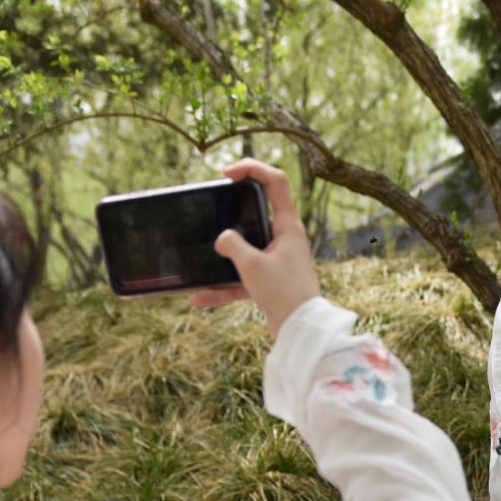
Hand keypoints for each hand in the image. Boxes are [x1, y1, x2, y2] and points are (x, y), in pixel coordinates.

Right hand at [187, 159, 318, 334]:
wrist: (301, 332)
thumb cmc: (284, 294)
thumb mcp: (252, 265)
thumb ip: (232, 245)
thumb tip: (221, 238)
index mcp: (288, 226)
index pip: (275, 181)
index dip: (252, 168)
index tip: (227, 174)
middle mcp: (285, 238)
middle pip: (258, 210)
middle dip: (233, 207)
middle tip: (214, 203)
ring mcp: (278, 259)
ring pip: (247, 247)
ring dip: (225, 252)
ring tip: (203, 251)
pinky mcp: (271, 281)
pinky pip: (242, 278)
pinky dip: (223, 287)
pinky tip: (199, 297)